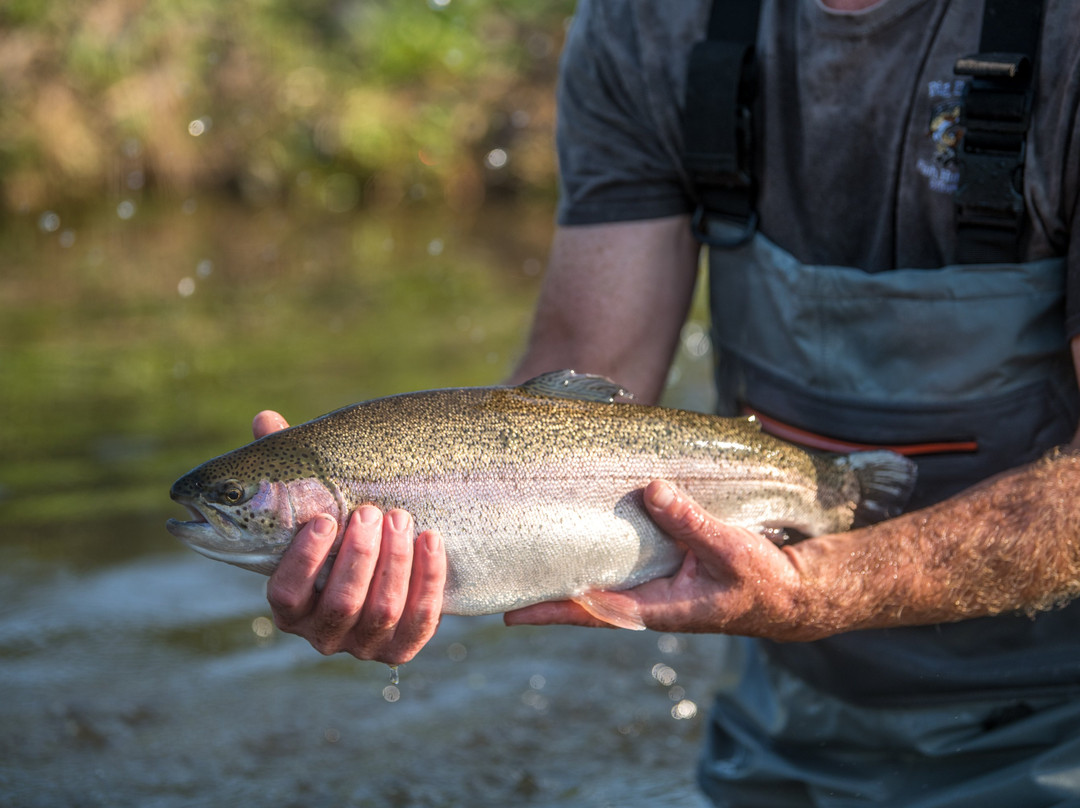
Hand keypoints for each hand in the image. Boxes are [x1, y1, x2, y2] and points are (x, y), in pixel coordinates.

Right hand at [253, 410, 446, 663]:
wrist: (392, 560)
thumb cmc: (342, 523)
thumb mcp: (316, 497)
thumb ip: (289, 466)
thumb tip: (264, 420)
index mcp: (290, 605)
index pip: (287, 594)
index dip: (304, 560)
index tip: (325, 519)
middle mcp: (322, 634)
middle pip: (339, 605)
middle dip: (359, 557)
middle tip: (373, 511)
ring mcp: (364, 645)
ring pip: (380, 613)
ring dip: (394, 563)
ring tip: (402, 518)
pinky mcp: (403, 648)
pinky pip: (420, 621)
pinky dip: (428, 580)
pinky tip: (431, 540)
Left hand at [505, 480, 822, 640]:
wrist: (793, 591)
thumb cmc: (764, 580)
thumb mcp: (729, 549)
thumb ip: (690, 522)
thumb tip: (650, 489)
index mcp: (657, 608)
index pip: (593, 611)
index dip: (552, 612)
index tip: (513, 614)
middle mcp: (647, 598)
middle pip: (584, 595)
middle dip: (545, 589)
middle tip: (500, 575)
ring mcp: (652, 583)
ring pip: (599, 575)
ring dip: (567, 565)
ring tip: (526, 548)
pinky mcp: (663, 565)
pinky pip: (621, 557)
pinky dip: (597, 544)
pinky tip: (578, 526)